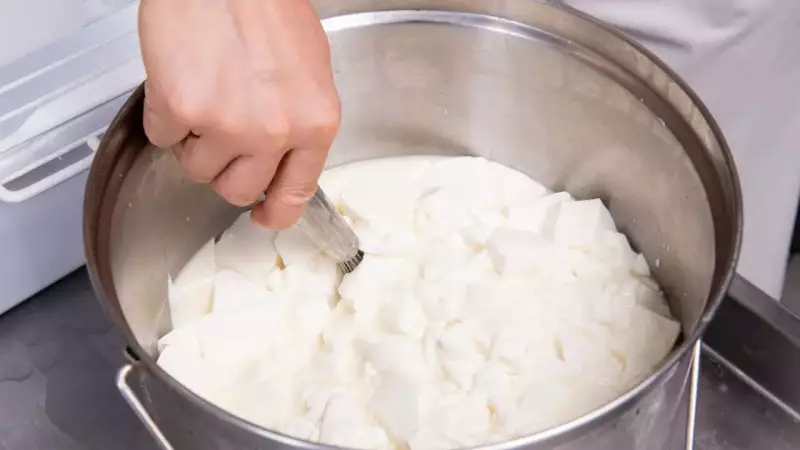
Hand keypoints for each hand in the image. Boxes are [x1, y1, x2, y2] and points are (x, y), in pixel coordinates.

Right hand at [138, 0, 339, 228]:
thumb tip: (282, 163)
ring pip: (197, 168)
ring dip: (193, 140)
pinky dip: (164, 115)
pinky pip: (162, 138)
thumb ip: (299, 123)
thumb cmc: (265, 6)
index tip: (265, 217)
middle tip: (221, 134)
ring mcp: (228, 124)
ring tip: (203, 91)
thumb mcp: (309, 71)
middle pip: (239, 190)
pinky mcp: (181, 110)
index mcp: (316, 123)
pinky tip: (180, 79)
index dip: (276, 213)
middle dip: (225, 168)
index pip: (296, 193)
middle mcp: (275, 131)